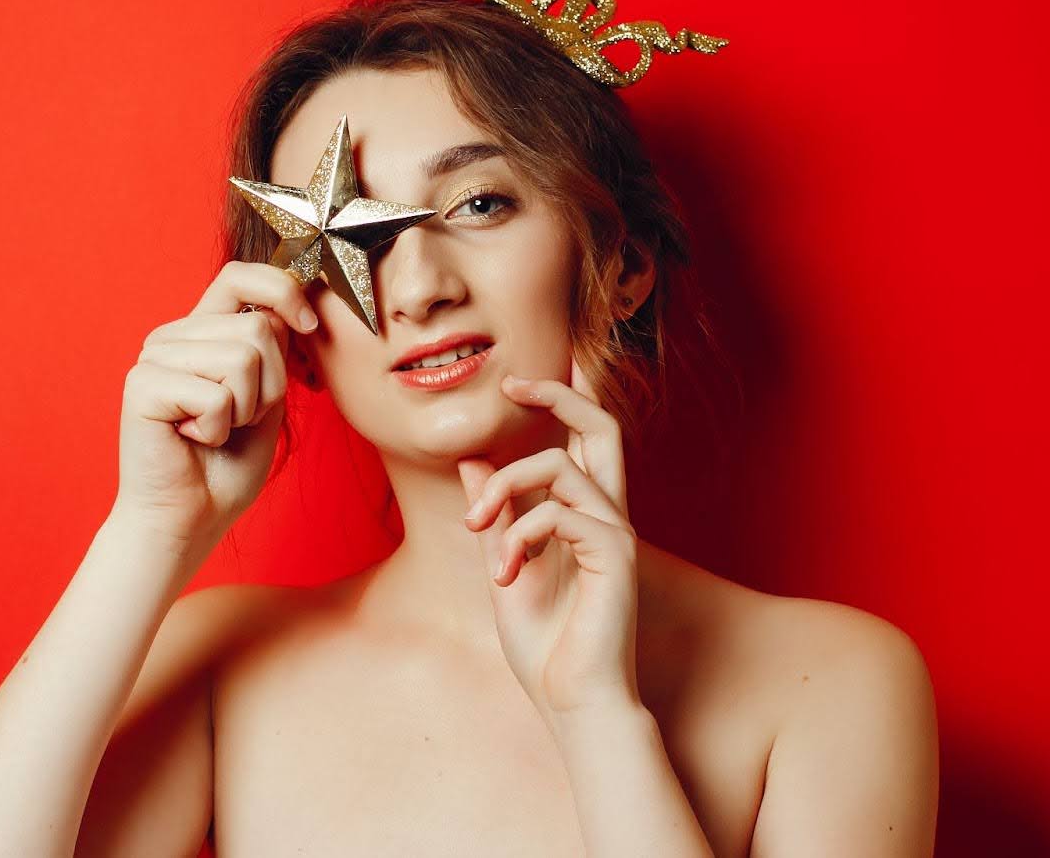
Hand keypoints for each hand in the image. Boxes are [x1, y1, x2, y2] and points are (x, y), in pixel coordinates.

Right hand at [112, 261, 318, 552]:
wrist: (189, 519)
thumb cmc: (227, 465)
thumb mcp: (267, 397)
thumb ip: (275, 349)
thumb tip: (297, 305)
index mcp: (202, 330)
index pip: (242, 275)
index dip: (283, 290)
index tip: (308, 325)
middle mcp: (174, 335)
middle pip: (257, 326)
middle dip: (269, 384)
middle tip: (238, 419)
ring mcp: (154, 357)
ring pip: (242, 358)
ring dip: (245, 409)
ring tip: (215, 430)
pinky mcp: (142, 385)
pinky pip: (215, 395)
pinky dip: (218, 429)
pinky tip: (193, 440)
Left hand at [458, 355, 640, 724]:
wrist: (572, 702)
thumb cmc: (546, 647)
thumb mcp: (503, 567)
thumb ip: (494, 517)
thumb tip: (471, 464)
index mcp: (584, 516)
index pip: (584, 440)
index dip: (559, 399)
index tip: (514, 384)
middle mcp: (608, 516)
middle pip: (601, 425)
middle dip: (558, 393)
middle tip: (511, 385)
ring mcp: (616, 532)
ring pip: (558, 465)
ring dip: (502, 490)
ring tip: (478, 533)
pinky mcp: (615, 555)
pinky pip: (557, 513)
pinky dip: (518, 535)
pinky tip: (504, 574)